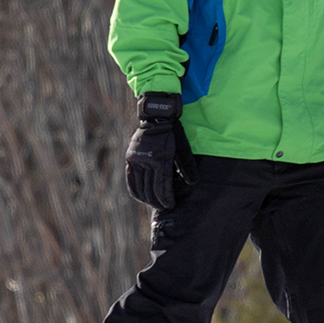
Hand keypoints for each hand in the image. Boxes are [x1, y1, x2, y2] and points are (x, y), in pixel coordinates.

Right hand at [123, 92, 190, 210]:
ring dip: (147, 198)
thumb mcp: (183, 147)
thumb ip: (187, 166)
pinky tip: (140, 197)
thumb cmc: (173, 132)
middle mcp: (146, 161)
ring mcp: (136, 160)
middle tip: (164, 207)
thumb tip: (193, 183)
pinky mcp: (130, 158)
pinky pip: (130, 178)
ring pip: (139, 186)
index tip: (170, 205)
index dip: (166, 198)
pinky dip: (135, 190)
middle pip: (150, 189)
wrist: (156, 116)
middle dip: (157, 201)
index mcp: (160, 159)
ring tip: (154, 203)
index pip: (161, 186)